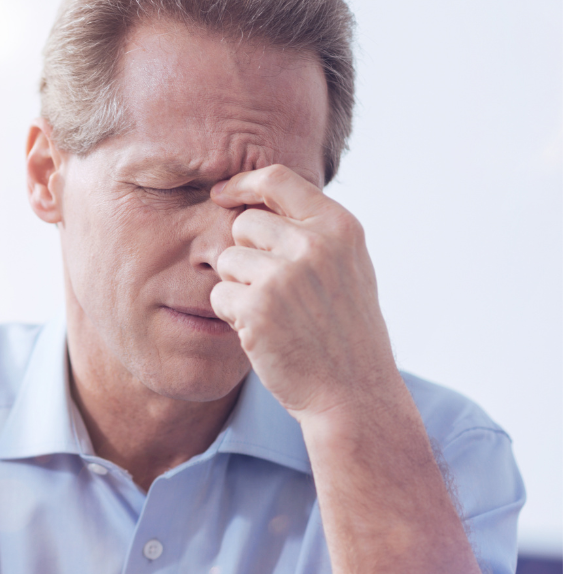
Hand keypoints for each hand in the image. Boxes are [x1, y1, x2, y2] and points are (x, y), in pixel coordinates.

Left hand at [209, 165, 399, 420]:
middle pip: (243, 223)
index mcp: (339, 227)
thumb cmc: (345, 333)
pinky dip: (231, 315)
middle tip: (271, 290)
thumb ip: (312, 232)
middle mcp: (314, 245)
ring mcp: (285, 275)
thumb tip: (254, 199)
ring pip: (227, 260)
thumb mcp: (347, 267)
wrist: (353, 394)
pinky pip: (219, 295)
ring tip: (272, 315)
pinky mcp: (258, 308)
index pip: (277, 179)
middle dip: (244, 253)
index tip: (221, 195)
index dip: (242, 184)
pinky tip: (262, 333)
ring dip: (237, 286)